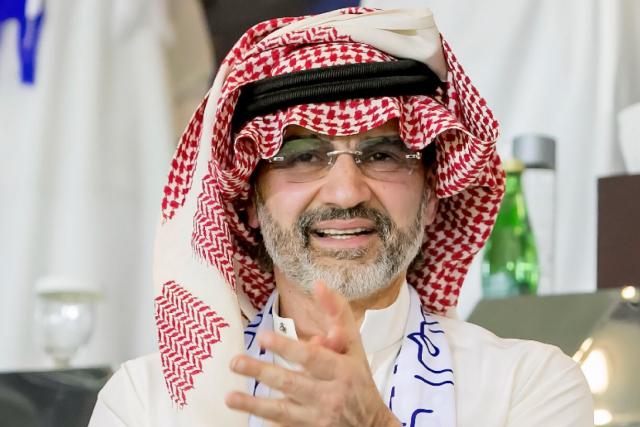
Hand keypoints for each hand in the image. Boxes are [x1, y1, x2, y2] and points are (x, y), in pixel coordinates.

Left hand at [225, 282, 399, 426]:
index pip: (312, 358)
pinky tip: (245, 415)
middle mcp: (330, 395)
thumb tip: (318, 284)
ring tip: (230, 397)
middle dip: (262, 372)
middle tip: (236, 361)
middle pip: (292, 383)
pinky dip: (266, 422)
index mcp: (342, 370)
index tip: (264, 336)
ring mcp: (317, 419)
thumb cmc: (359, 380)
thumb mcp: (354, 346)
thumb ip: (338, 314)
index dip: (287, 347)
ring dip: (254, 404)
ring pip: (282, 411)